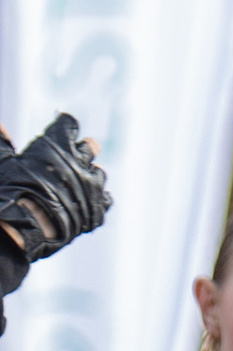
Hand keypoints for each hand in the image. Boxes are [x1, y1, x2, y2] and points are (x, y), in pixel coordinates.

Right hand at [0, 111, 111, 280]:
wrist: (25, 225)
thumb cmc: (12, 191)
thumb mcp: (6, 163)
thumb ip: (4, 143)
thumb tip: (1, 126)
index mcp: (59, 144)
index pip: (69, 125)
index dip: (64, 129)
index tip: (61, 132)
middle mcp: (80, 161)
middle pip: (91, 146)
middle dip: (83, 150)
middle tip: (71, 159)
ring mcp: (92, 185)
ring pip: (99, 173)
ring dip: (89, 177)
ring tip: (75, 185)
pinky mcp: (97, 207)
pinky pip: (105, 199)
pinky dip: (96, 200)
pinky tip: (84, 202)